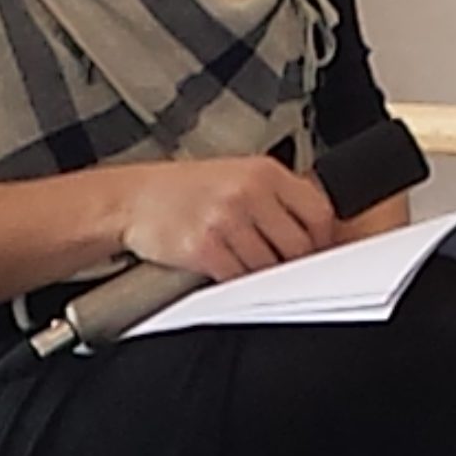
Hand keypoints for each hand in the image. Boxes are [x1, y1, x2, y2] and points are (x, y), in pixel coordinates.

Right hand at [112, 153, 337, 282]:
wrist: (132, 199)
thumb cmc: (183, 189)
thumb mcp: (237, 174)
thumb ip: (276, 195)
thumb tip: (316, 229)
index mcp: (263, 172)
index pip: (319, 213)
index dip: (323, 240)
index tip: (317, 252)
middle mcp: (248, 193)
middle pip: (299, 246)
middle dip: (294, 264)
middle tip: (281, 266)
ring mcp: (226, 221)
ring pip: (271, 268)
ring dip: (263, 276)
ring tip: (246, 264)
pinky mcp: (205, 248)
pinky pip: (239, 279)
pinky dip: (237, 283)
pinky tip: (227, 270)